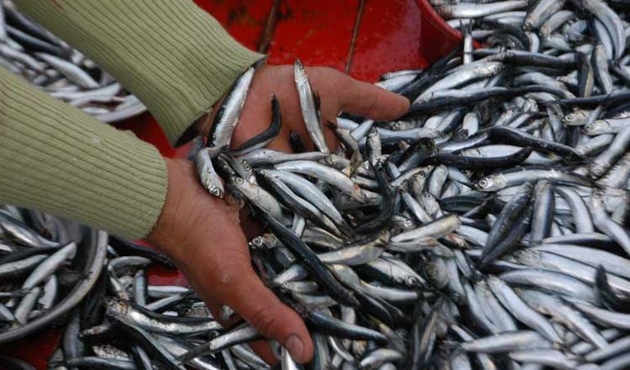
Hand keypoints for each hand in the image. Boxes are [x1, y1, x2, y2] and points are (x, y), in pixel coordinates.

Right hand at [164, 62, 408, 363]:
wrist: (174, 189)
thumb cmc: (195, 239)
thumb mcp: (232, 281)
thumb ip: (266, 314)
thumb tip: (302, 352)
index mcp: (236, 303)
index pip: (272, 334)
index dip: (296, 344)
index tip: (330, 351)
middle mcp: (247, 279)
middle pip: (287, 298)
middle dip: (313, 302)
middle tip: (351, 306)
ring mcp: (253, 251)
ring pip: (290, 265)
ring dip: (311, 265)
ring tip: (351, 271)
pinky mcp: (259, 225)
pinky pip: (287, 234)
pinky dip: (302, 234)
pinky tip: (327, 233)